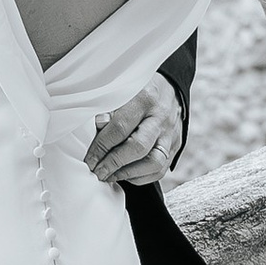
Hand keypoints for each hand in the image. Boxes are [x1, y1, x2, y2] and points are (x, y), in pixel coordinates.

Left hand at [85, 76, 184, 192]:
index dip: (102, 146)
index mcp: (145, 99)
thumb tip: (99, 125)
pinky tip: (125, 174)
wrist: (170, 88)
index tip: (90, 158)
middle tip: (98, 171)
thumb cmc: (140, 90)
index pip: (120, 127)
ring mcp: (171, 134)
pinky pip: (160, 169)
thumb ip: (109, 108)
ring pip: (153, 163)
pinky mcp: (175, 146)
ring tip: (110, 175)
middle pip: (138, 147)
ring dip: (128, 173)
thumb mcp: (123, 90)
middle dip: (114, 163)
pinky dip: (141, 177)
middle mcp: (160, 118)